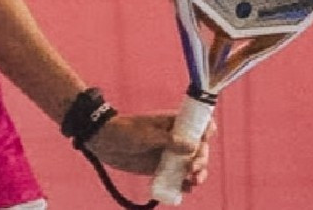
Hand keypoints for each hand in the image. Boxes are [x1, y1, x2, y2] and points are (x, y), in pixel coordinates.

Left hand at [86, 113, 214, 189]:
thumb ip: (169, 141)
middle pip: (199, 148)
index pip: (197, 122)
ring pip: (191, 164)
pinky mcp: (161, 168)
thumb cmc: (126, 131)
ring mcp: (169, 154)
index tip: (207, 138)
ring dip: (198, 173)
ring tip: (193, 181)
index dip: (206, 129)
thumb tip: (193, 147)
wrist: (105, 142)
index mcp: (173, 122)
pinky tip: (185, 188)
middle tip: (194, 168)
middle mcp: (175, 138)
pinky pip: (178, 177)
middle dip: (202, 158)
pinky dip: (184, 184)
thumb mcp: (147, 134)